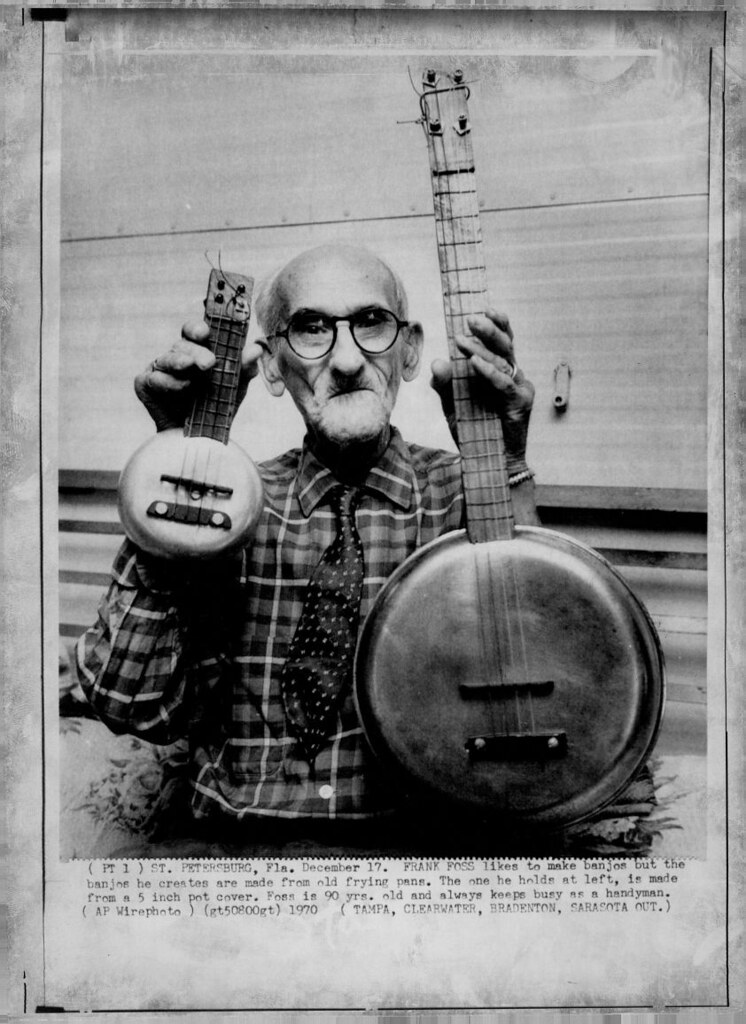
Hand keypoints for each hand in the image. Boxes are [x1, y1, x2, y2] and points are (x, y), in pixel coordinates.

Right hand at [134, 320, 263, 431]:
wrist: (199, 440)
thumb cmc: (216, 407)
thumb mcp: (235, 388)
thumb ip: (244, 368)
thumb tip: (256, 349)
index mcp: (196, 350)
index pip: (193, 331)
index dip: (197, 328)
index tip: (206, 332)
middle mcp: (175, 356)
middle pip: (182, 345)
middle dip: (196, 352)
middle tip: (209, 363)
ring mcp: (158, 369)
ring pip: (166, 359)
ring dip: (179, 363)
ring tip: (191, 371)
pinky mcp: (145, 385)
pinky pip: (153, 379)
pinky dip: (168, 383)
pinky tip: (182, 387)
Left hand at [430, 308, 534, 475]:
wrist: (489, 461)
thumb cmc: (474, 432)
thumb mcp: (453, 406)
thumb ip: (445, 385)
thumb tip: (437, 362)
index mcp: (501, 371)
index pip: (502, 341)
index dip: (498, 323)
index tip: (484, 308)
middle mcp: (514, 376)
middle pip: (506, 345)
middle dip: (488, 330)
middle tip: (470, 318)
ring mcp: (519, 389)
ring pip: (503, 361)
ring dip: (481, 349)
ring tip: (462, 341)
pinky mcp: (519, 404)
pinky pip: (504, 384)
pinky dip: (488, 373)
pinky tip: (474, 364)